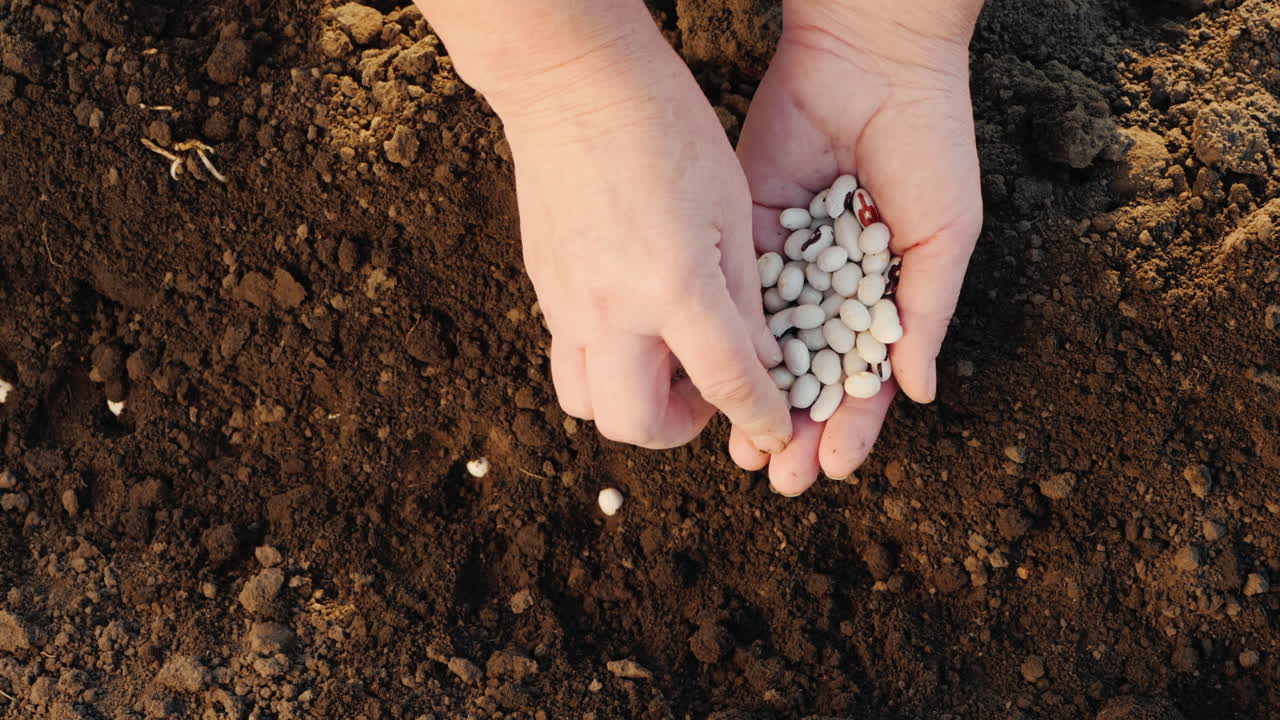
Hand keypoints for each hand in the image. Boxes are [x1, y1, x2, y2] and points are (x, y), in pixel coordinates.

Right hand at [499, 29, 793, 451]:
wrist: (571, 83)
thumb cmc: (665, 126)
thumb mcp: (731, 206)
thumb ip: (745, 295)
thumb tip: (761, 358)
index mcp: (673, 286)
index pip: (725, 384)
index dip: (759, 417)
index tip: (774, 430)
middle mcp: (610, 309)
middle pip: (632, 423)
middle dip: (680, 428)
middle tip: (709, 395)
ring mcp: (565, 301)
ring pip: (583, 401)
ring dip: (630, 403)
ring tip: (667, 364)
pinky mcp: (541, 285)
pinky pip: (566, 353)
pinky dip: (604, 362)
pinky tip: (635, 322)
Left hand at [728, 2, 983, 492]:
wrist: (872, 59)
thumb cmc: (929, 143)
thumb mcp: (944, 235)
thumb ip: (925, 314)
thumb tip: (918, 394)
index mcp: (886, 290)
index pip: (866, 373)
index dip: (852, 422)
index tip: (835, 468)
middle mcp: (834, 284)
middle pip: (811, 371)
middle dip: (797, 427)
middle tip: (780, 480)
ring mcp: (790, 260)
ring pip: (770, 346)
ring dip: (759, 400)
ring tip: (746, 451)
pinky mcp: (750, 230)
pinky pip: (741, 293)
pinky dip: (732, 340)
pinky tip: (719, 382)